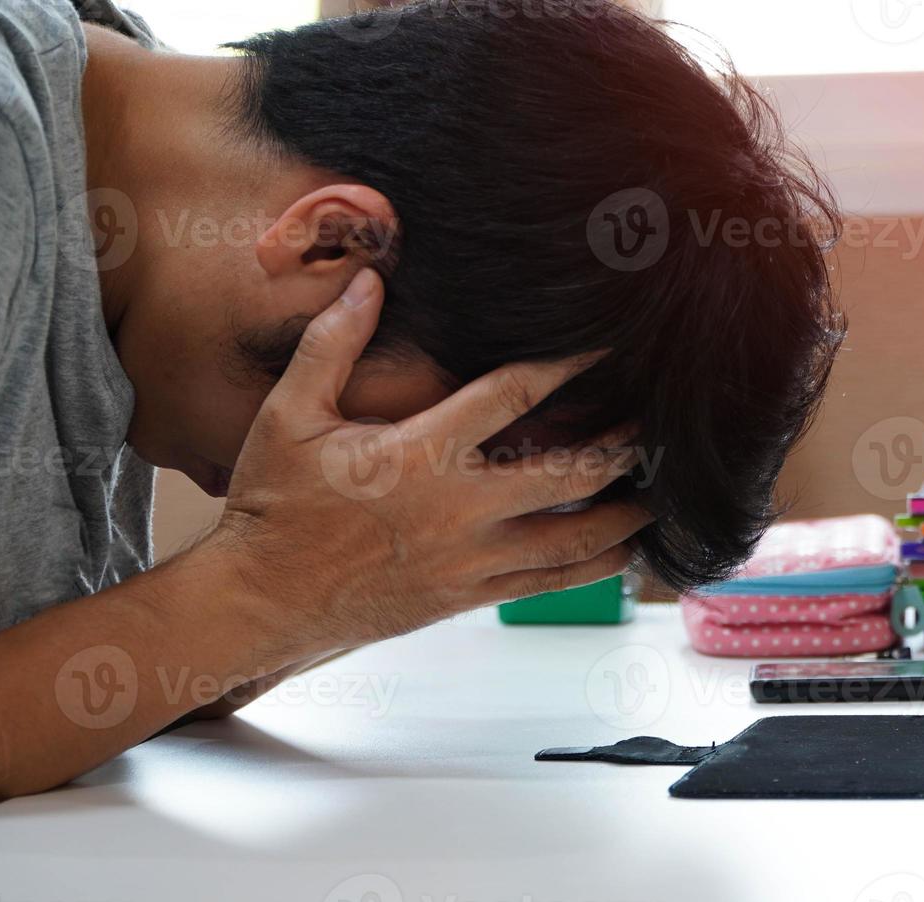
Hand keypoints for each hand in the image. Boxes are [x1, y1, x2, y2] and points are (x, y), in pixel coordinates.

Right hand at [212, 268, 649, 655]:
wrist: (261, 600)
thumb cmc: (274, 505)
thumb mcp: (289, 416)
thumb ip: (332, 344)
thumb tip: (371, 280)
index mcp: (420, 454)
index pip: (514, 394)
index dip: (569, 363)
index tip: (608, 344)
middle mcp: (458, 509)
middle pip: (569, 471)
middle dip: (621, 444)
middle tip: (657, 421)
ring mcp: (470, 560)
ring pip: (574, 537)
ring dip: (625, 511)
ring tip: (661, 488)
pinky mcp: (469, 597)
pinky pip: (550, 584)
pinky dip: (597, 567)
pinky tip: (627, 550)